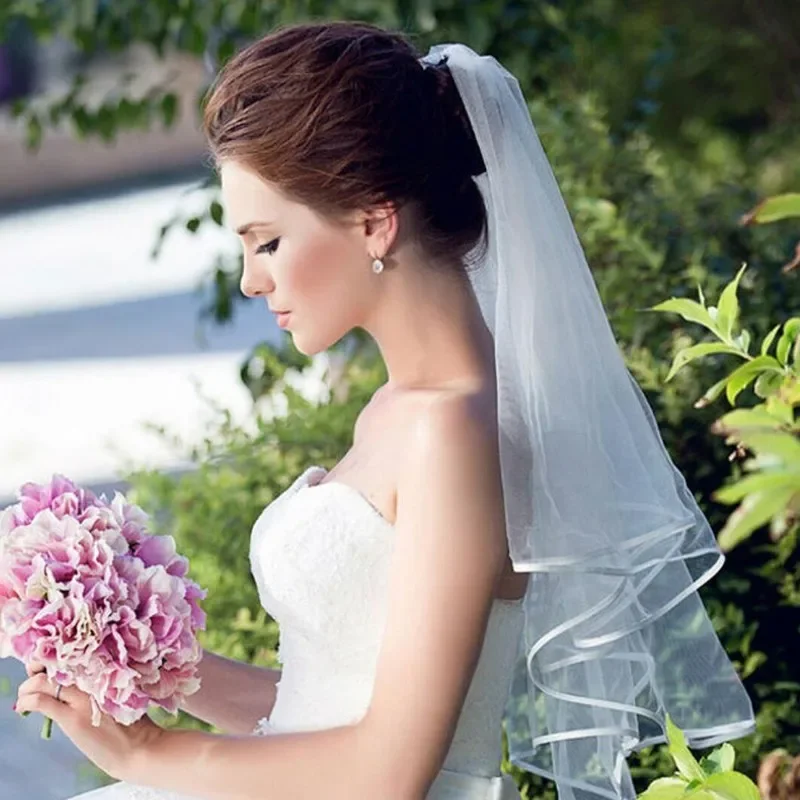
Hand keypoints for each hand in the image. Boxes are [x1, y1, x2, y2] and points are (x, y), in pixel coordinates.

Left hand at [16, 662, 165, 781]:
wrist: (135, 745)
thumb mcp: (116, 692)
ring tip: (24, 695)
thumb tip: (68, 679)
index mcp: (102, 669)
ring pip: (42, 682)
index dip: (53, 655)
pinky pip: (40, 702)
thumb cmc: (128, 720)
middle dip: (36, 669)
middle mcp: (91, 677)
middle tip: (32, 677)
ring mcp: (80, 697)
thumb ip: (97, 682)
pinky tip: (22, 707)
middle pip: (53, 664)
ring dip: (27, 688)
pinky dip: (26, 702)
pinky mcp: (71, 716)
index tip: (46, 663)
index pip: (70, 653)